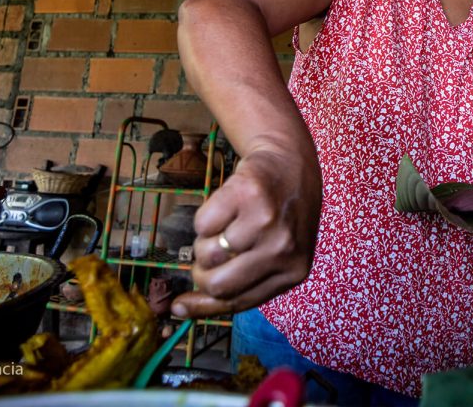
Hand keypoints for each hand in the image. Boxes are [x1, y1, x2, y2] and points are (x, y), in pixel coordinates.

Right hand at [171, 147, 321, 317]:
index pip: (239, 301)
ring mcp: (266, 220)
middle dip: (202, 272)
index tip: (178, 307)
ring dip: (205, 241)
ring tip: (225, 225)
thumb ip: (242, 283)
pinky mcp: (247, 193)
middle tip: (209, 254)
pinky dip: (205, 216)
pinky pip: (203, 223)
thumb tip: (179, 310)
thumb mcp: (276, 254)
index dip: (203, 306)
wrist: (290, 162)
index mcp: (294, 271)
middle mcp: (283, 249)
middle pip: (218, 283)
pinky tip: (226, 206)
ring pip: (208, 252)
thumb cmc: (279, 215)